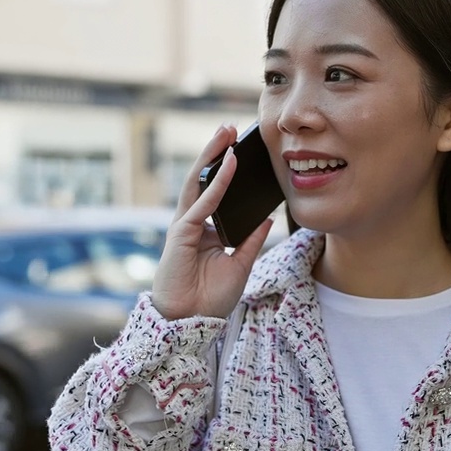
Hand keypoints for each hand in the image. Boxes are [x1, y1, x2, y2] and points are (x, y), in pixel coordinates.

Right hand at [151, 125, 274, 319]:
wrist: (190, 322)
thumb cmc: (210, 298)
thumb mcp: (241, 265)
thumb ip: (251, 240)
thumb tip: (268, 219)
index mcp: (205, 230)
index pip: (216, 193)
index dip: (227, 172)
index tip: (242, 151)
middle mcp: (193, 223)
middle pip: (204, 181)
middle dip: (216, 153)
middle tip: (230, 129)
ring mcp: (185, 226)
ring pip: (198, 183)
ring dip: (212, 157)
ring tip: (225, 134)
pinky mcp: (181, 233)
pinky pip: (202, 204)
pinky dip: (217, 185)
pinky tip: (228, 165)